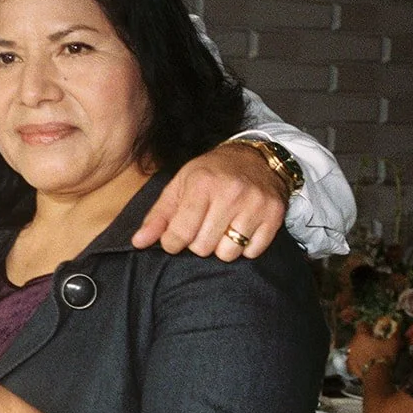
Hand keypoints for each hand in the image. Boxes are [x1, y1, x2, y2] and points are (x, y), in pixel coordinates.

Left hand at [130, 142, 286, 259]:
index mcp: (201, 184)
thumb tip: (138, 242)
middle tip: (201, 227)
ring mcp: (255, 205)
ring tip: (220, 228)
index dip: (172, 243)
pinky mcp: (274, 216)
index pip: (181, 232)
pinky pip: (252, 252)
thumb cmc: (211, 174)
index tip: (174, 239)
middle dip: (196, 243)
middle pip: (203, 247)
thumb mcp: (180, 185)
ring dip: (220, 247)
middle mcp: (230, 193)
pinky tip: (240, 228)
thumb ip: (158, 216)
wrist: (256, 159)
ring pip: (228, 253)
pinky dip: (244, 247)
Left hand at [344, 326, 400, 380]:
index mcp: (361, 335)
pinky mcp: (350, 364)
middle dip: (365, 339)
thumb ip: (394, 334)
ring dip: (361, 349)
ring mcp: (350, 354)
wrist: (375, 374)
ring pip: (355, 348)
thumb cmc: (383, 355)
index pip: (362, 325)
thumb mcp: (393, 343)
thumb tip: (397, 326)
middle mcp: (353, 342)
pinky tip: (367, 363)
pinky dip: (359, 360)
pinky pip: (354, 359)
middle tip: (374, 343)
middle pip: (358, 337)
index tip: (373, 330)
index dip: (368, 327)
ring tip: (371, 354)